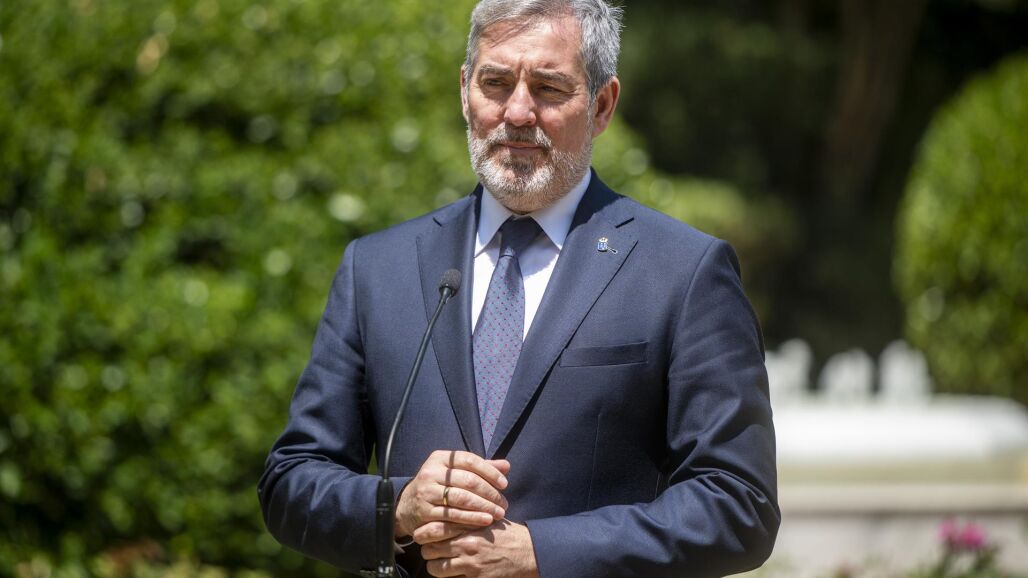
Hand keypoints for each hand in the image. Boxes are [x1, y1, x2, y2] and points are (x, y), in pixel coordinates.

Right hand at [395, 450, 509, 538]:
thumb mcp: (455, 472)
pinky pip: (452, 516)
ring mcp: (426, 492)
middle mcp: (431, 472)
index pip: (470, 460)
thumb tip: (506, 466)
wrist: (407, 505)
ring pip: (462, 499)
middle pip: (468, 481)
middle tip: (504, 504)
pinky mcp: (424, 511)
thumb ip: (480, 468)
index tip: (504, 484)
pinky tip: (484, 521)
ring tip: (498, 514)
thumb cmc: (438, 486)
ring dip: (484, 508)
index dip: (490, 472)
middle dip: (490, 493)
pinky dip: (471, 519)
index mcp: (440, 458)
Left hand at [421, 519, 539, 577]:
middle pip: (429, 549)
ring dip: (435, 566)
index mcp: (469, 525)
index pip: (434, 528)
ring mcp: (470, 563)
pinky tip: (455, 574)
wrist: (529, 553)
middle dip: (428, 551)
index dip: (423, 532)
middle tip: (432, 550)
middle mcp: (467, 543)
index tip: (421, 534)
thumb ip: (469, 514)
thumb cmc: (508, 535)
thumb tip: (447, 511)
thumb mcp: (489, 518)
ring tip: (441, 564)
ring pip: (435, 568)